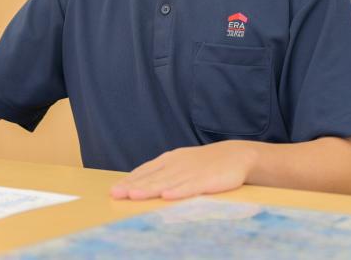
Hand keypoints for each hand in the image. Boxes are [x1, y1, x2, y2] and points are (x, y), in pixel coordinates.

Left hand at [110, 141, 256, 199]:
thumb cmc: (204, 163)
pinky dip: (179, 191)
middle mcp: (177, 165)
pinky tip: (168, 196)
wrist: (235, 155)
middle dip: (132, 186)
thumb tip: (140, 183)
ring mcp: (191, 172)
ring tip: (134, 195)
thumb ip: (163, 172)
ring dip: (150, 189)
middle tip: (116, 193)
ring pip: (167, 182)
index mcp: (170, 160)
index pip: (146, 171)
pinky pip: (190, 187)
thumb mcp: (181, 163)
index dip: (130, 180)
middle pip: (152, 177)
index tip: (114, 189)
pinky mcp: (206, 181)